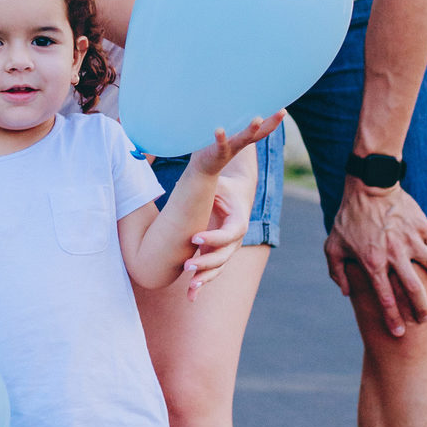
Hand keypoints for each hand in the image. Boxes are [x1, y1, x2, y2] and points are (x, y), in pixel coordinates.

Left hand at [182, 114, 283, 298]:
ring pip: (217, 269)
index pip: (230, 234)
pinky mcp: (216, 255)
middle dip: (206, 262)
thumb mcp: (219, 169)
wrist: (233, 194)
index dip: (213, 238)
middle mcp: (235, 237)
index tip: (194, 240)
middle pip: (224, 256)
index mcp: (239, 219)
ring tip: (189, 288)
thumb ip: (220, 150)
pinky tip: (190, 297)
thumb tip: (217, 129)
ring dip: (204, 278)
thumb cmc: (224, 180)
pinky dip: (201, 285)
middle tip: (187, 265)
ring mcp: (227, 249)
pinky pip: (211, 273)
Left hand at [188, 113, 284, 178]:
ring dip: (251, 129)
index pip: (263, 129)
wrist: (202, 169)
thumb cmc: (213, 144)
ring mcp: (230, 147)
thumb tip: (236, 98)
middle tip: (282, 111)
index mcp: (243, 137)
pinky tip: (219, 129)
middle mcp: (240, 142)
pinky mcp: (217, 152)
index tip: (284, 109)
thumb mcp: (225, 132)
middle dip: (271, 122)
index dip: (274, 120)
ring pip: (243, 139)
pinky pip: (220, 144)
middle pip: (259, 133)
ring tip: (258, 119)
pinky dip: (221, 137)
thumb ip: (232, 119)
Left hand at [324, 180, 426, 336]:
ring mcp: (411, 240)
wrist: (369, 185)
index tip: (398, 333)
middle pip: (414, 291)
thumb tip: (345, 293)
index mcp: (372, 262)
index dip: (392, 318)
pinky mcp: (423, 227)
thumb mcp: (333, 245)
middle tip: (425, 319)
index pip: (384, 298)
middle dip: (421, 309)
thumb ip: (336, 271)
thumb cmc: (348, 217)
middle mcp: (394, 255)